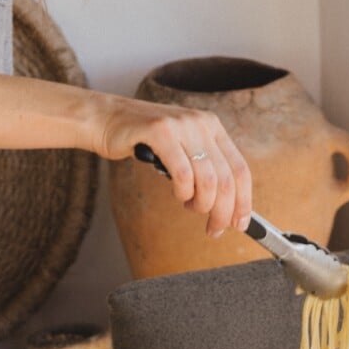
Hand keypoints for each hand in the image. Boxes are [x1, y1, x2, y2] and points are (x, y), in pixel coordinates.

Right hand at [98, 98, 251, 236]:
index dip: (244, 200)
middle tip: (215, 228)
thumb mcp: (181, 148)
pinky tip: (178, 195)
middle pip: (226, 178)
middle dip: (223, 211)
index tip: (240, 223)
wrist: (105, 120)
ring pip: (207, 179)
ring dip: (201, 204)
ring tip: (190, 207)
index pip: (240, 168)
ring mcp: (181, 125)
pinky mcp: (159, 131)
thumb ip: (203, 167)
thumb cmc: (142, 140)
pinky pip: (182, 173)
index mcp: (212, 126)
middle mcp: (201, 123)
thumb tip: (227, 204)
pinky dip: (183, 192)